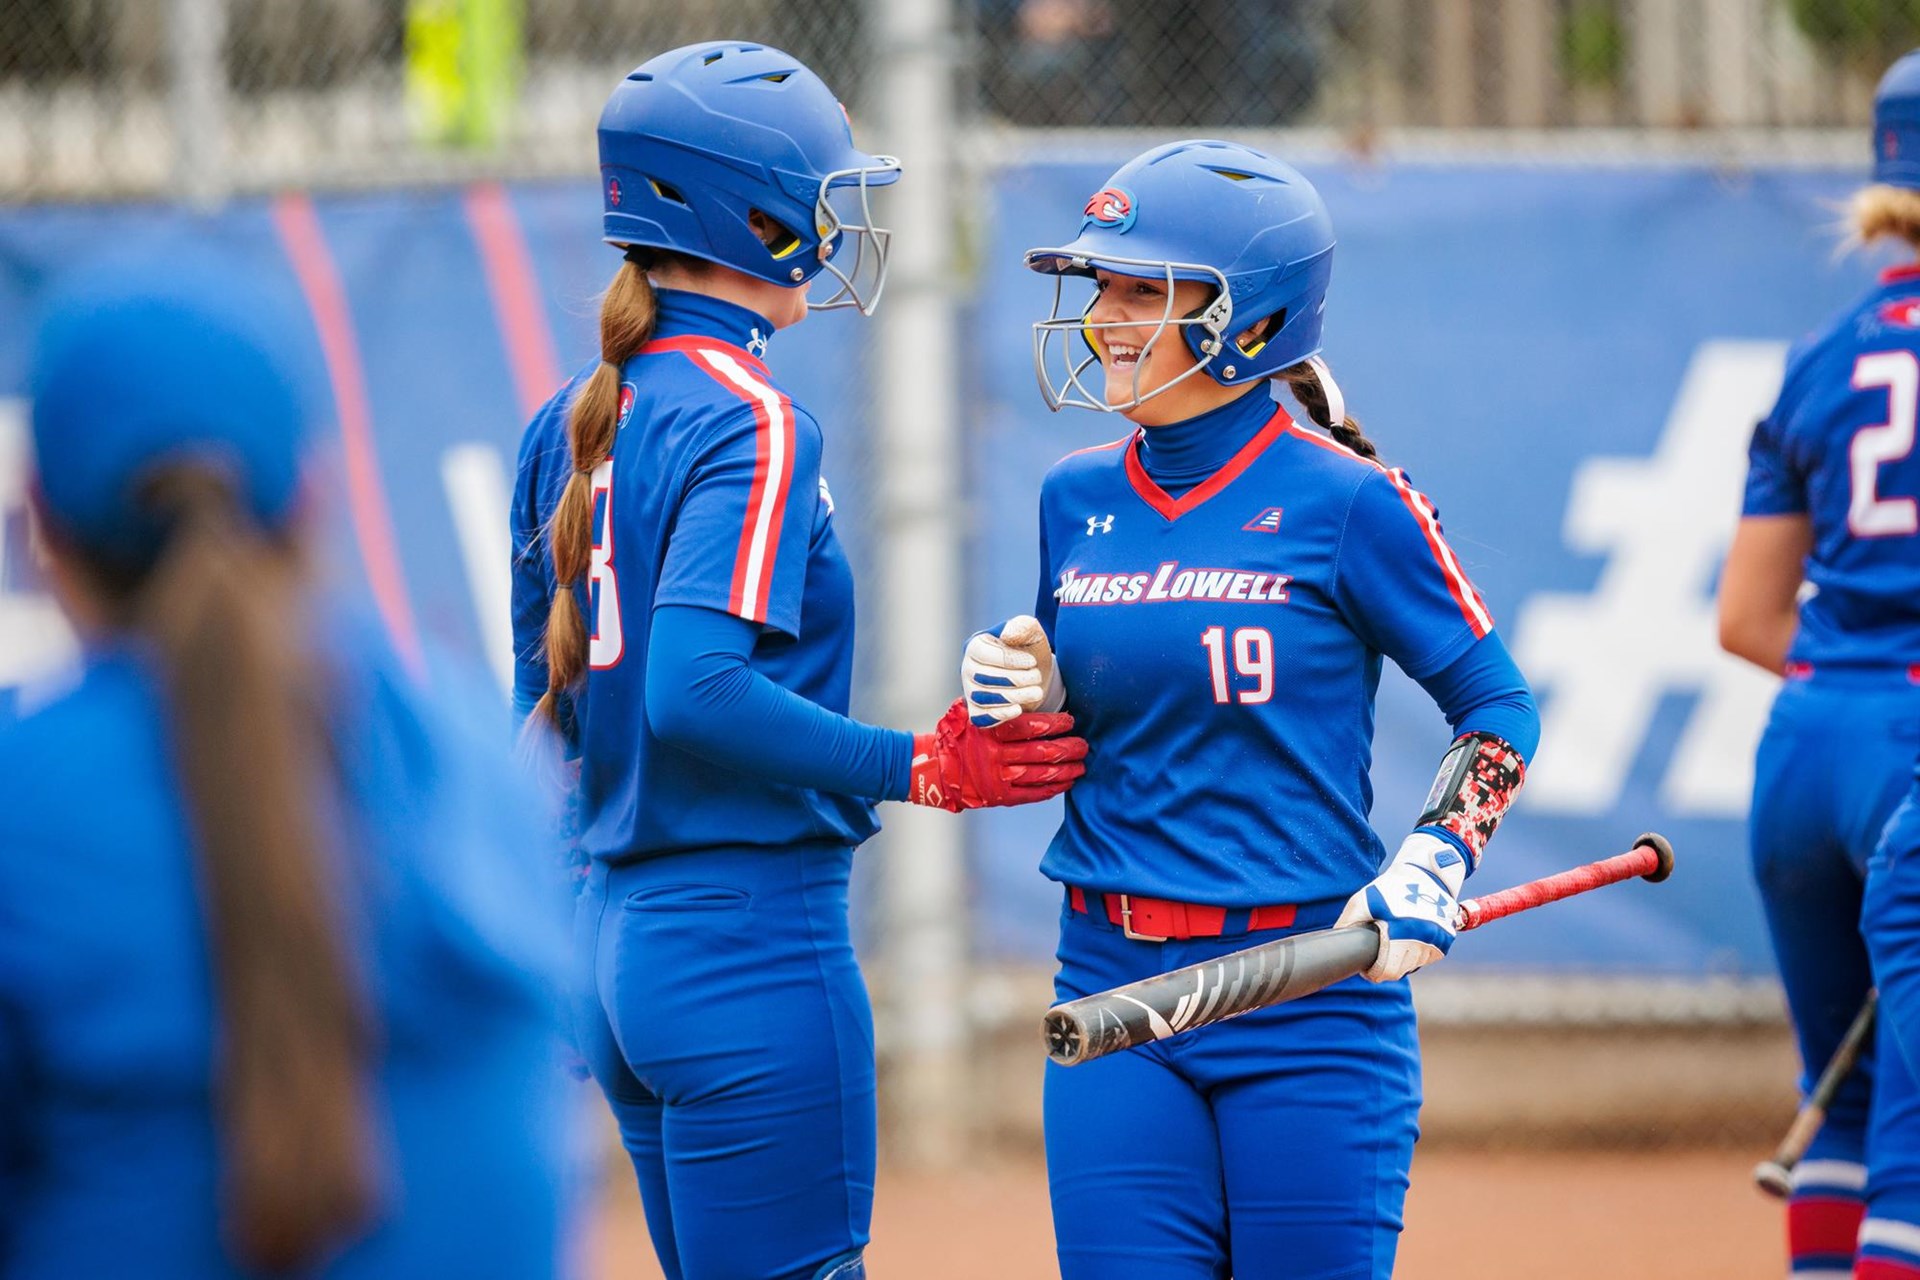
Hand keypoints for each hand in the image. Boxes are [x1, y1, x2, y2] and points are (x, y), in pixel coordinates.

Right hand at [910, 698, 1085, 810]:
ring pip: (1041, 774)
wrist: (935, 769)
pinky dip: (1053, 788)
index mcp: (989, 731)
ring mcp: (997, 778)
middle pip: (1041, 752)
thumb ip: (993, 703)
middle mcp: (994, 756)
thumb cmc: (958, 734)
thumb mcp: (968, 712)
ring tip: (1081, 764)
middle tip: (1084, 745)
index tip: (1071, 720)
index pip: (1030, 726)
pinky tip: (1067, 782)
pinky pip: (1032, 794)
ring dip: (1066, 769)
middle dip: (1068, 748)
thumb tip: (1025, 686)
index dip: (1054, 723)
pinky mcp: (999, 797)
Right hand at [962, 616, 1063, 725]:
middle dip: (1016, 679)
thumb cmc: (1029, 650)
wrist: (1034, 675)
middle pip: (985, 678)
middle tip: (1036, 677)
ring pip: (985, 698)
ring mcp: (970, 691)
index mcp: (975, 645)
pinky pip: (982, 717)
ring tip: (1036, 691)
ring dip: (1015, 696)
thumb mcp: (1032, 632)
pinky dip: (1000, 714)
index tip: (1031, 661)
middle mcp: (967, 668)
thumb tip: (1008, 634)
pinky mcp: (977, 711)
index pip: (984, 654)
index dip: (1010, 659)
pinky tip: (1018, 708)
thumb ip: (1023, 626)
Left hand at [1335, 831, 1467, 981]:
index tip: (1368, 967)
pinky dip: (1416, 954)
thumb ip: (1347, 923)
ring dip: (1402, 960)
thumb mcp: (1362, 901)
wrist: (1424, 875)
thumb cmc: (1389, 889)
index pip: (1387, 971)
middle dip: (1386, 966)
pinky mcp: (1445, 940)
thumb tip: (1336, 942)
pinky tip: (1408, 940)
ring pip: (1413, 965)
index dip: (1374, 972)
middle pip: (1399, 971)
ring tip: (1393, 944)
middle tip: (1378, 954)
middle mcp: (1422, 939)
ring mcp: (1436, 941)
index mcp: (1401, 932)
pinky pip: (1426, 958)